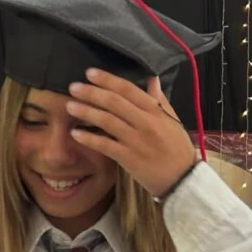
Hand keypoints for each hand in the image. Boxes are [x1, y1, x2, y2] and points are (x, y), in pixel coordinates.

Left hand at [66, 69, 196, 197]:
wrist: (181, 178)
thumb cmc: (177, 148)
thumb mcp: (173, 120)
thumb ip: (160, 100)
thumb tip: (152, 79)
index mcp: (155, 110)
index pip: (128, 89)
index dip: (108, 80)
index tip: (90, 73)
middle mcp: (145, 122)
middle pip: (114, 102)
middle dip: (92, 93)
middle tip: (73, 87)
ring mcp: (136, 141)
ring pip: (107, 121)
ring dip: (87, 112)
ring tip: (70, 106)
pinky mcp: (128, 159)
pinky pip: (105, 145)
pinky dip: (89, 139)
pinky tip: (75, 133)